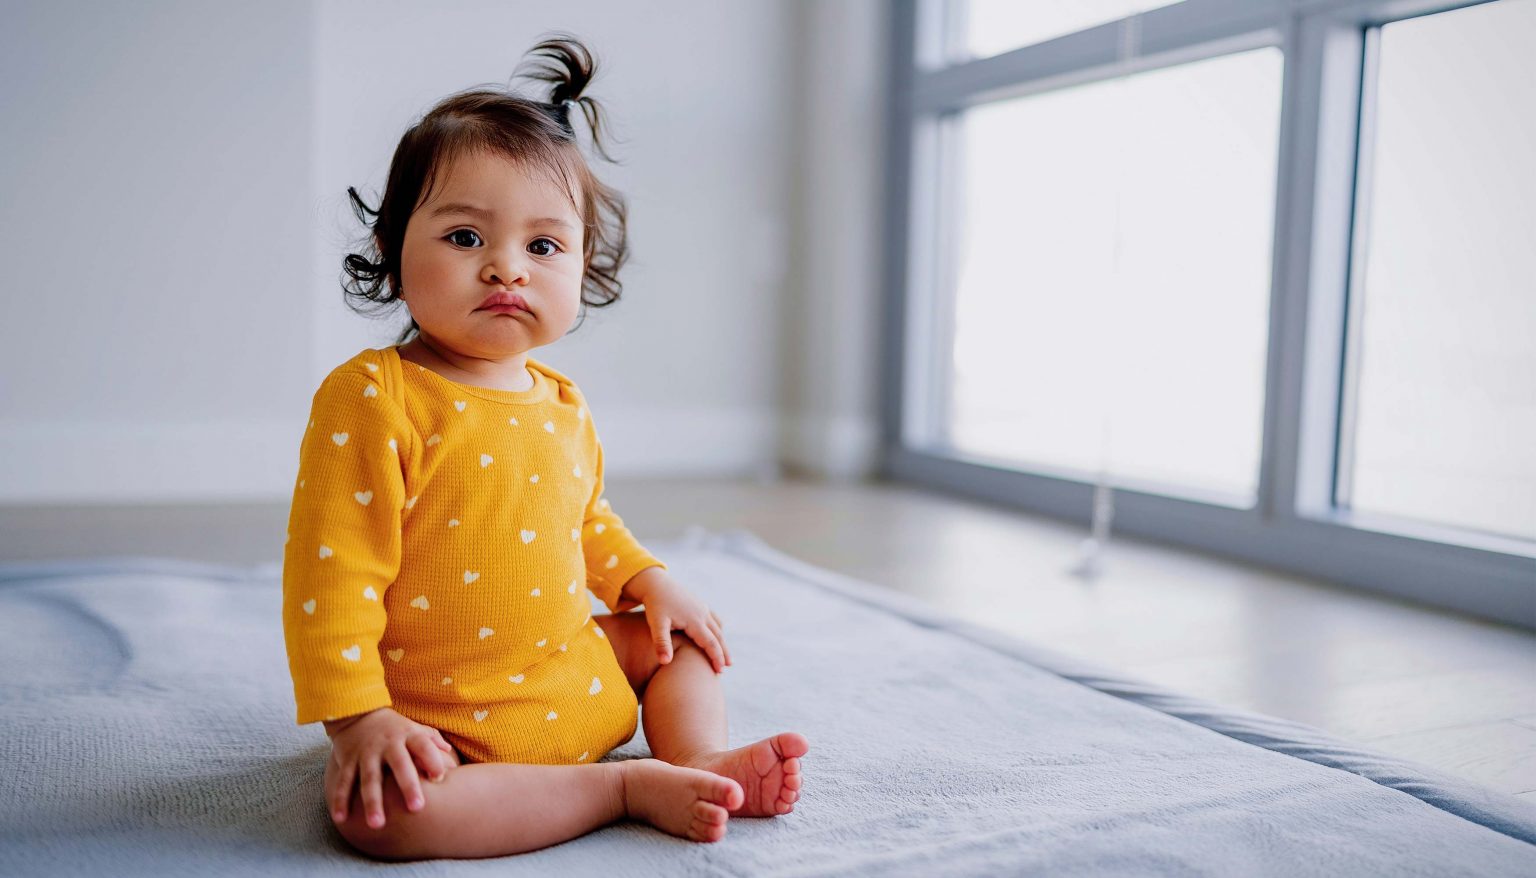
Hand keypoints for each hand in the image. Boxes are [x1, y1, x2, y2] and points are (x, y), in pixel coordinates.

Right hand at [323, 707, 455, 827]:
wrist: (357, 712)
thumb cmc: (395, 728)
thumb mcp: (415, 728)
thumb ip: (433, 741)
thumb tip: (452, 757)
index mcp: (408, 735)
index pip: (424, 746)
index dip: (432, 760)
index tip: (440, 778)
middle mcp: (388, 744)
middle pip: (399, 765)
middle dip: (408, 786)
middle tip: (417, 808)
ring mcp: (366, 753)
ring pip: (369, 779)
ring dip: (372, 802)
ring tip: (377, 825)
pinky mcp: (348, 760)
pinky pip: (344, 781)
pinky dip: (340, 800)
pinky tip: (342, 818)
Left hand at [625, 567, 730, 672]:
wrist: (656, 582)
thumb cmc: (655, 604)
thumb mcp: (656, 623)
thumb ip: (661, 643)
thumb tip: (665, 662)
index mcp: (694, 620)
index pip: (710, 643)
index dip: (716, 657)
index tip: (719, 671)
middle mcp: (702, 613)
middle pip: (718, 636)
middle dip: (723, 652)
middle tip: (727, 666)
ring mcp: (702, 607)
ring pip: (717, 627)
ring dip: (722, 641)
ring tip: (725, 655)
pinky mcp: (699, 603)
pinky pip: (713, 618)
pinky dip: (718, 629)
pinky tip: (717, 635)